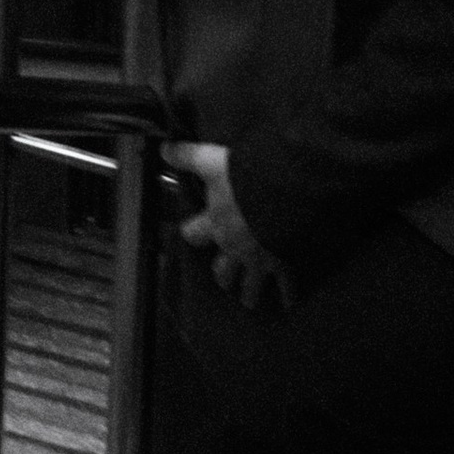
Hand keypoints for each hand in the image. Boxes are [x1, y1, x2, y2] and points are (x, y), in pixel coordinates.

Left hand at [176, 142, 286, 308]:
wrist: (281, 193)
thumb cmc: (245, 178)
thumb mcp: (213, 161)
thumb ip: (188, 156)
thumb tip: (164, 149)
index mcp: (215, 223)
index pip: (193, 233)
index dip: (192, 232)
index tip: (191, 233)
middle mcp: (233, 247)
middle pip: (222, 269)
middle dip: (222, 274)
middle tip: (224, 276)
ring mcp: (258, 260)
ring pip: (249, 286)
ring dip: (248, 292)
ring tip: (249, 299)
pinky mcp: (281, 264)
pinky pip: (286, 286)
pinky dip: (288, 296)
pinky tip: (289, 304)